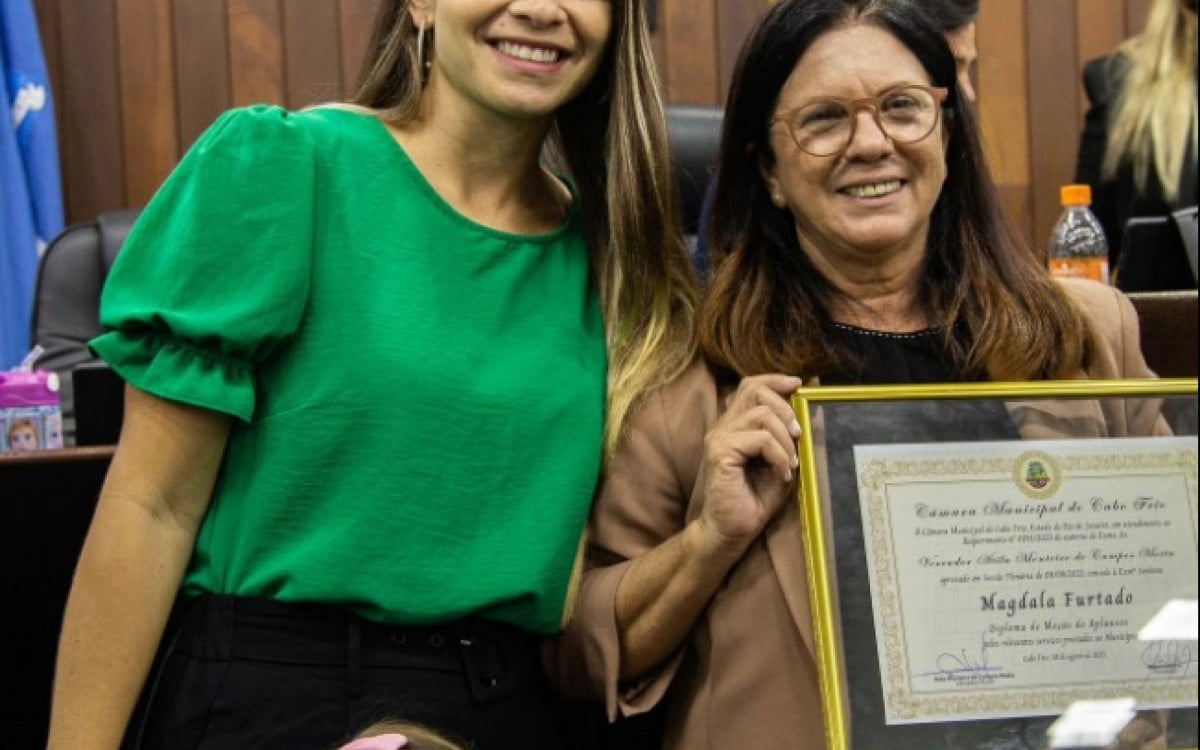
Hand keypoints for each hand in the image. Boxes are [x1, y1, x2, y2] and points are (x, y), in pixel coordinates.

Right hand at [697, 374, 802, 553]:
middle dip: (785, 408)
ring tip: (791, 465)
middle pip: (754, 390)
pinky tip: (782, 474)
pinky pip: (760, 439)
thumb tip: (812, 409)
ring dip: (786, 440)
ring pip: (761, 414)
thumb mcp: (783, 461)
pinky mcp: (720, 452)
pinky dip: (779, 456)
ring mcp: (719, 438)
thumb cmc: (755, 499)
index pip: (750, 386)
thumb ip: (791, 436)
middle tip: (799, 435)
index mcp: (735, 425)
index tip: (799, 385)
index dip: (774, 380)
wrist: (732, 530)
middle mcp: (723, 426)